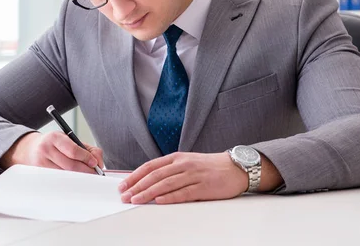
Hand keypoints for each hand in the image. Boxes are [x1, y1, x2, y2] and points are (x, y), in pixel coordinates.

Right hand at [2, 132, 103, 173]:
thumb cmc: (54, 144)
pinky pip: (59, 181)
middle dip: (86, 171)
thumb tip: (98, 162)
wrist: (30, 149)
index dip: (86, 158)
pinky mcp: (39, 174)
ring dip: (79, 177)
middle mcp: (46, 149)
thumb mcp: (69, 139)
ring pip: (65, 175)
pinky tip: (75, 180)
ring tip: (86, 176)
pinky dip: (70, 181)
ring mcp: (41, 163)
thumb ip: (86, 149)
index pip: (73, 150)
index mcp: (55, 137)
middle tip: (95, 173)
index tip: (95, 163)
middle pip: (70, 166)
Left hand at [118, 152, 247, 203]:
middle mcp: (183, 165)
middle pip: (155, 175)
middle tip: (125, 196)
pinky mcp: (204, 187)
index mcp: (176, 158)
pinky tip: (159, 201)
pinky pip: (184, 192)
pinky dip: (170, 197)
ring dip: (148, 193)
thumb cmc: (209, 167)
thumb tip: (148, 181)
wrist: (235, 167)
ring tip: (136, 200)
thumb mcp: (187, 163)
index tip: (123, 185)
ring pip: (166, 184)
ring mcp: (193, 175)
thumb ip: (169, 170)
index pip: (150, 166)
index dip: (135, 176)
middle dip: (137, 186)